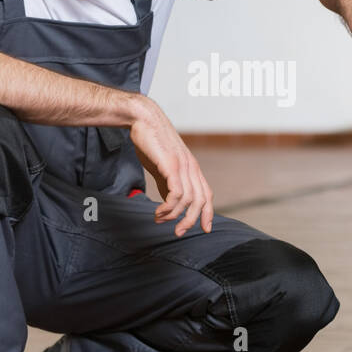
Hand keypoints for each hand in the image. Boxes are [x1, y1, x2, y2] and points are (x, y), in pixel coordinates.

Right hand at [128, 96, 213, 235]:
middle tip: (178, 232)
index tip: (205, 229)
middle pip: (201, 201)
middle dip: (192, 221)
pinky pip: (176, 193)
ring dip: (173, 215)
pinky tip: (158, 211)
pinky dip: (168, 207)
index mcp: (192, 168)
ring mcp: (182, 166)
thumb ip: (168, 183)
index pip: (206, 195)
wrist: (143, 118)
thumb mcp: (163, 166)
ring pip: (188, 200)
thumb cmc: (151, 141)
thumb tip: (170, 202)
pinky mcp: (171, 165)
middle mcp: (191, 167)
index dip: (208, 214)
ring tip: (160, 219)